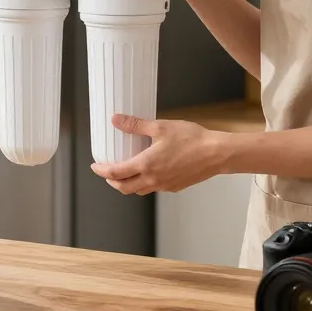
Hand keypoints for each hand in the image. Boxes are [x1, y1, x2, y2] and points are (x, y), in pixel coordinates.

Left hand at [90, 115, 226, 194]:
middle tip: (107, 172)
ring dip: (127, 184)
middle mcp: (153, 180)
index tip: (95, 166)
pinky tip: (148, 171)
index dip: (102, 171)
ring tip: (125, 172)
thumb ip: (135, 124)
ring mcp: (164, 186)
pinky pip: (153, 189)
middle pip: (124, 187)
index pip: (116, 173)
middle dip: (112, 181)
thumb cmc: (191, 139)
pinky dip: (144, 183)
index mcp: (146, 165)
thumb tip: (116, 119)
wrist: (216, 153)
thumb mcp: (160, 127)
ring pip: (138, 190)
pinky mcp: (175, 187)